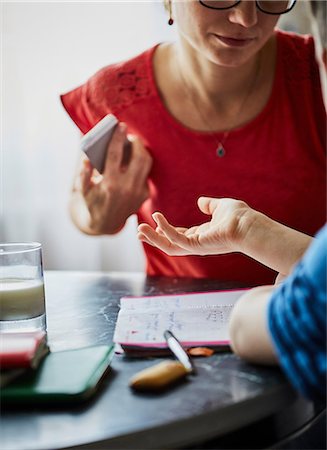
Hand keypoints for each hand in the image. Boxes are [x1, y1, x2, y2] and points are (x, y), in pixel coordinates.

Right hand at [73, 123, 152, 234]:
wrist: (105, 223)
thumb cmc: (92, 202)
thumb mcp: (83, 190)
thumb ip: (84, 174)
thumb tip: (87, 158)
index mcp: (110, 184)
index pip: (115, 154)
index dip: (118, 137)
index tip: (120, 125)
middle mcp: (127, 188)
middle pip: (139, 156)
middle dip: (136, 142)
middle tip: (129, 135)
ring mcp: (138, 192)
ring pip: (146, 163)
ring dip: (141, 151)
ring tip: (133, 144)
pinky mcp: (144, 195)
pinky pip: (145, 174)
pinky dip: (140, 165)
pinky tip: (133, 160)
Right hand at [137, 197, 252, 255]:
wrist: (249, 225)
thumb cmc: (239, 217)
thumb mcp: (221, 207)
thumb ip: (210, 205)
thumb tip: (201, 201)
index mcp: (201, 235)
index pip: (179, 236)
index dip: (165, 230)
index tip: (154, 222)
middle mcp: (197, 243)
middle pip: (170, 244)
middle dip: (154, 239)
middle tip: (139, 232)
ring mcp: (196, 246)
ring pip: (168, 246)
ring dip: (153, 239)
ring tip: (139, 229)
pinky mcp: (196, 245)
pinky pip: (176, 239)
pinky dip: (165, 229)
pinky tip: (156, 218)